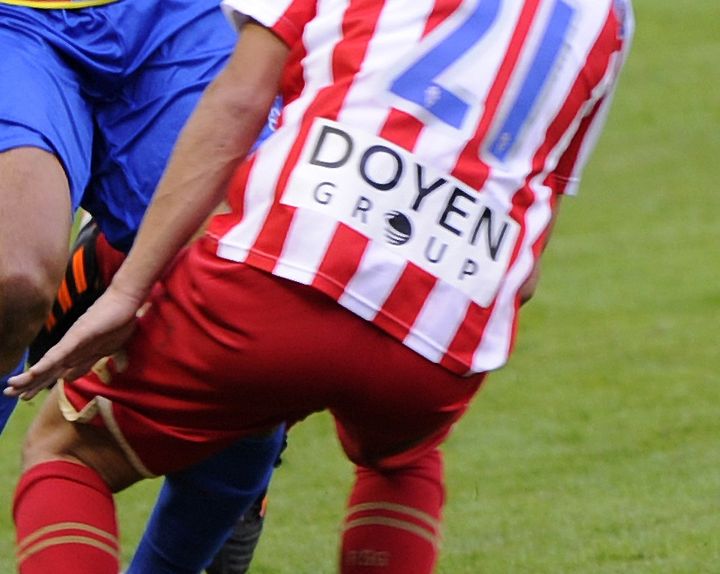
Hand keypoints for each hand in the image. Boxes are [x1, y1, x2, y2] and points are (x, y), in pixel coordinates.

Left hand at [4, 285, 144, 400]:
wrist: (126, 300)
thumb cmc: (122, 320)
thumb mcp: (118, 346)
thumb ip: (118, 358)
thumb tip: (121, 369)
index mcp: (81, 352)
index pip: (59, 371)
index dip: (44, 383)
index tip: (28, 395)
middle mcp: (73, 348)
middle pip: (49, 370)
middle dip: (31, 384)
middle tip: (9, 395)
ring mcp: (74, 342)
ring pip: (48, 365)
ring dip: (29, 378)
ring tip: (10, 388)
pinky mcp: (77, 337)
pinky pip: (59, 354)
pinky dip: (46, 365)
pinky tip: (32, 374)